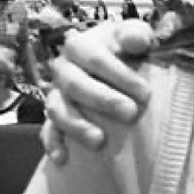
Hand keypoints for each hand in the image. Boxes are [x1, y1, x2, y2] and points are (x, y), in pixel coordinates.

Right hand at [41, 20, 154, 163]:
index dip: (119, 75)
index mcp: (80, 45)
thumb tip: (137, 40)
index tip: (146, 93)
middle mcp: (63, 69)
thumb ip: (137, 34)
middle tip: (130, 113)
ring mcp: (56, 94)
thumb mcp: (135, 34)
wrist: (117, 61)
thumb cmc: (128, 48)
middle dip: (102, 100)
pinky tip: (63, 159)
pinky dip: (53, 144)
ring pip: (57, 110)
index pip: (94, 58)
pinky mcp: (55, 116)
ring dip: (77, 126)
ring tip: (100, 141)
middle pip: (74, 85)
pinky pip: (47, 130)